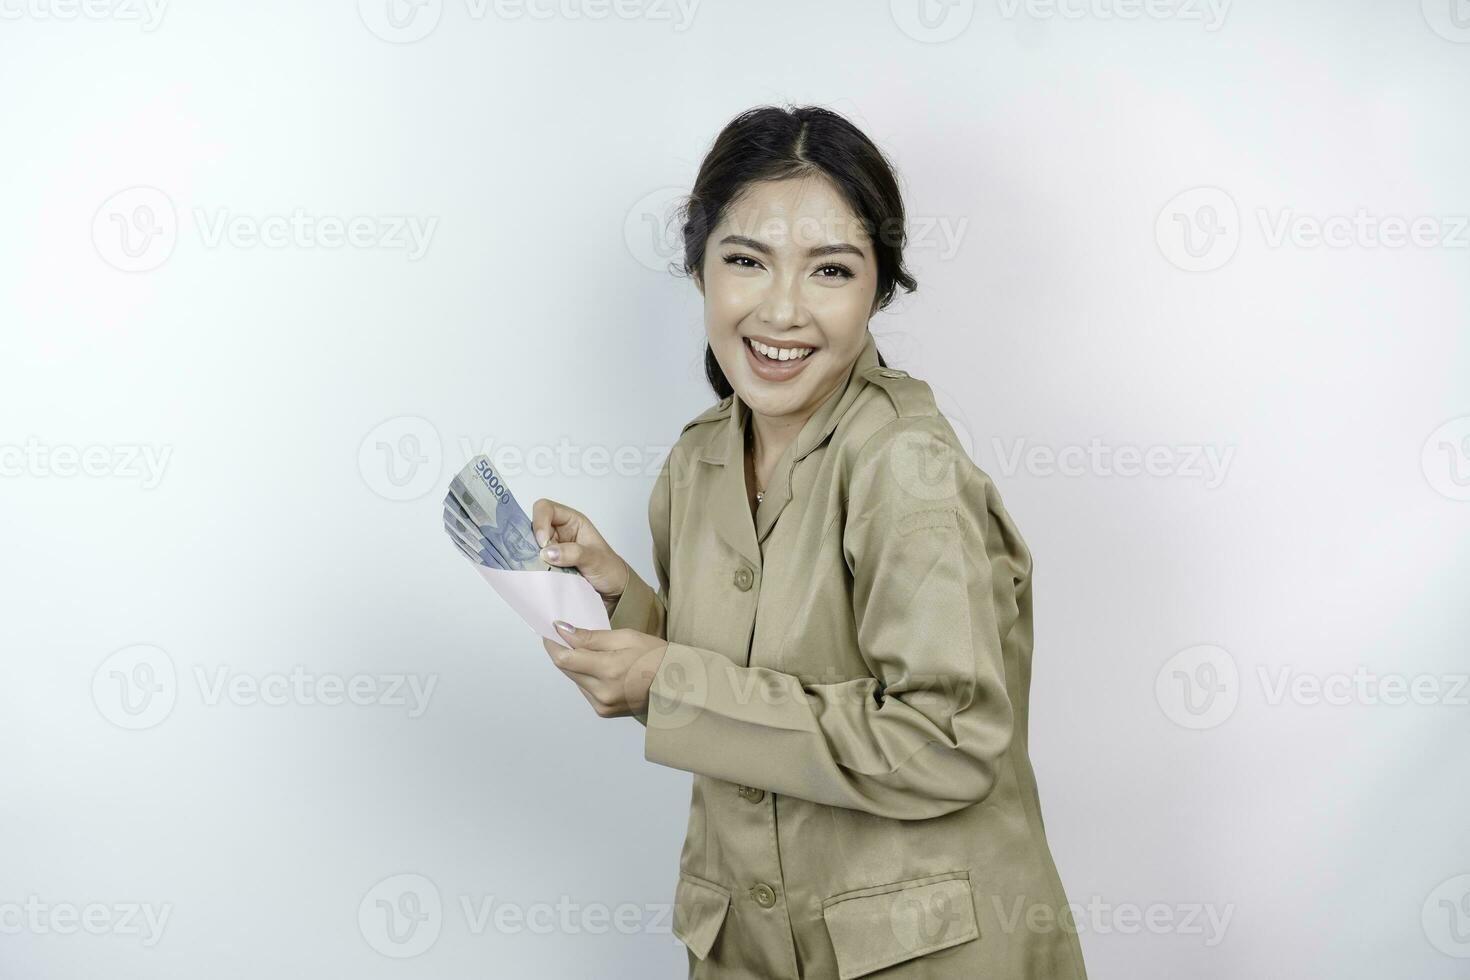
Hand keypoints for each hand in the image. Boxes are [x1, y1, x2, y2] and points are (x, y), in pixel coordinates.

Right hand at [531, 498, 629, 612]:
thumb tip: (548, 552)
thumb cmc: (609, 569)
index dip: (540, 522)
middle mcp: (559, 532)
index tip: (543, 543)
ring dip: (532, 557)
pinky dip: (534, 569)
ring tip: (541, 569)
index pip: (546, 509)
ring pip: (531, 546)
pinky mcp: (548, 565)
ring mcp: (552, 549)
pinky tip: (540, 576)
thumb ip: (574, 553)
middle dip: (532, 541)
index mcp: (572, 521)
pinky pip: (533, 563)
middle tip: (539, 558)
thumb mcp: (596, 559)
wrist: (614, 591)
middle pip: (534, 527)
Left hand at [542, 622, 667, 720]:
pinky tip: (601, 668)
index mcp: (608, 670)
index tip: (550, 629)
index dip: (552, 643)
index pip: (564, 658)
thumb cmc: (657, 657)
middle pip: (566, 669)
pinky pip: (584, 689)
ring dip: (576, 664)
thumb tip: (563, 630)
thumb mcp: (626, 637)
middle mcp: (601, 692)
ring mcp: (601, 704)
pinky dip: (586, 676)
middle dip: (563, 651)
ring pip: (574, 679)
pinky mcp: (603, 711)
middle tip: (567, 635)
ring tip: (592, 652)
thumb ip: (591, 637)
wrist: (678, 686)